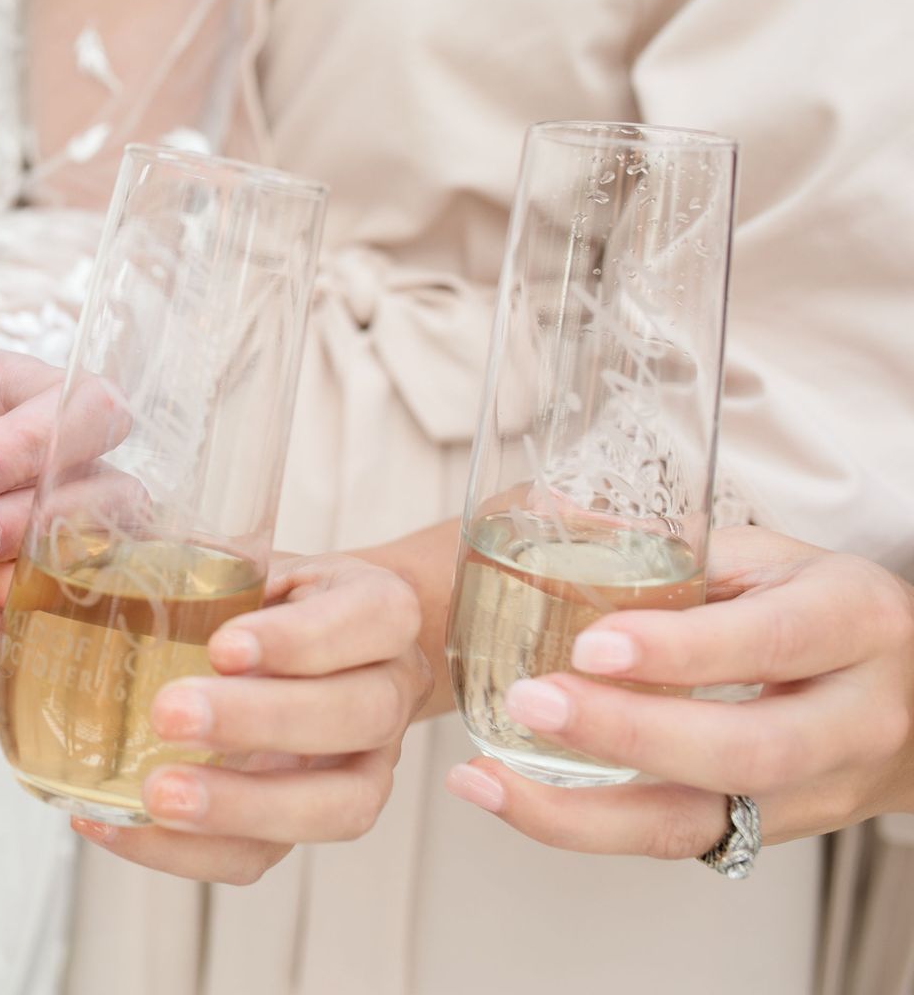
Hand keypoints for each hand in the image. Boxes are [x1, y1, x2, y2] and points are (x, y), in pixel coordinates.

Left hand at [0, 349, 81, 672]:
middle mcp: (68, 475)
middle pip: (107, 493)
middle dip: (31, 521)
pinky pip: (34, 632)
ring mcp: (65, 547)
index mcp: (31, 403)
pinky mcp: (37, 607)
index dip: (35, 441)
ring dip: (17, 586)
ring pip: (88, 569)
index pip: (84, 407)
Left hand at [73, 555, 429, 883]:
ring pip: (336, 805)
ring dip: (242, 807)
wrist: (317, 643)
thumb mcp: (254, 561)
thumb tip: (89, 555)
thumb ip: (199, 562)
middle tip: (171, 715)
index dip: (300, 640)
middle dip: (261, 722)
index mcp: (380, 611)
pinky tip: (118, 824)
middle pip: (356, 716)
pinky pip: (267, 855)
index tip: (224, 646)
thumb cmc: (274, 600)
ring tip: (157, 795)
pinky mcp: (312, 820)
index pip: (370, 620)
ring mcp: (366, 765)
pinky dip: (190, 852)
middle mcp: (389, 690)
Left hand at [444, 525, 913, 856]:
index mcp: (853, 623)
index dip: (681, 651)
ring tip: (490, 776)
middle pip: (744, 750)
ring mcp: (816, 792)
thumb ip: (679, 553)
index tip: (592, 645)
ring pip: (703, 821)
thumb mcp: (772, 561)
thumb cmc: (819, 609)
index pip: (772, 642)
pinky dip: (583, 826)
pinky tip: (511, 797)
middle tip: (534, 702)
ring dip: (583, 810)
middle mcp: (853, 719)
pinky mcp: (768, 834)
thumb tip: (553, 519)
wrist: (909, 694)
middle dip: (628, 734)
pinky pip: (675, 842)